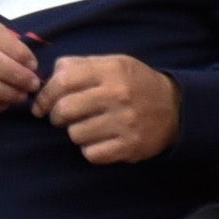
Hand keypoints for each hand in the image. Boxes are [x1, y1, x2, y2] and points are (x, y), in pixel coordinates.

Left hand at [37, 55, 179, 164]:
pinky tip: (100, 140)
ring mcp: (125, 122)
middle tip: (62, 117)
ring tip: (88, 126)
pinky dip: (91, 149)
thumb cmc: (135, 84)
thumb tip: (50, 74)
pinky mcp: (130, 146)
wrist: (176, 109)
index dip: (45, 95)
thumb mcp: (113, 64)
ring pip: (75, 134)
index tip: (41, 105)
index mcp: (111, 71)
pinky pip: (92, 154)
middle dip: (56, 116)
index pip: (63, 81)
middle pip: (64, 110)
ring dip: (76, 132)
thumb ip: (80, 65)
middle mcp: (118, 95)